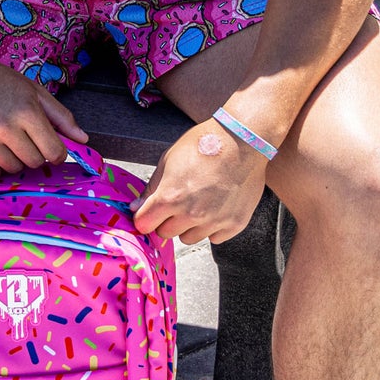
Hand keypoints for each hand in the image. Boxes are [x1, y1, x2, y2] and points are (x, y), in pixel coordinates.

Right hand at [0, 58, 87, 177]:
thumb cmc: (2, 82)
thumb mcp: (35, 92)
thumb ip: (61, 117)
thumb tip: (83, 140)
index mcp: (27, 112)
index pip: (54, 151)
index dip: (57, 153)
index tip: (51, 149)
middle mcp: (5, 127)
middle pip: (34, 162)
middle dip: (35, 154)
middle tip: (25, 139)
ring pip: (13, 169)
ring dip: (15, 160)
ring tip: (7, 141)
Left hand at [131, 122, 266, 244]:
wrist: (243, 141)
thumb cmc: (204, 144)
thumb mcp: (168, 160)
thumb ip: (152, 188)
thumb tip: (136, 208)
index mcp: (170, 197)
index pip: (144, 225)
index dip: (146, 217)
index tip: (151, 211)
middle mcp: (191, 214)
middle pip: (166, 233)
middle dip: (167, 220)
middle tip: (179, 201)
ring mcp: (214, 221)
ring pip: (189, 238)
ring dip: (189, 225)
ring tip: (199, 202)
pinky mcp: (234, 224)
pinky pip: (214, 237)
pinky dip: (213, 226)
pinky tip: (217, 205)